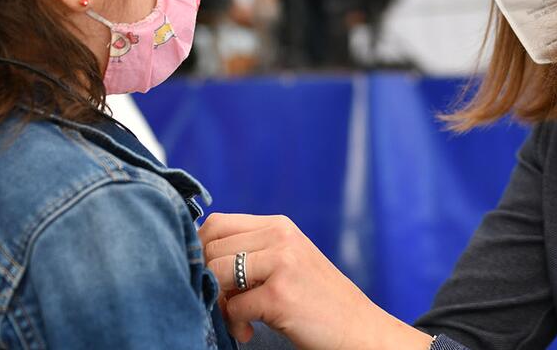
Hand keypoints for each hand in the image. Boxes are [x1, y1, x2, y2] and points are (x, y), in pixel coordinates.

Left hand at [200, 214, 431, 349]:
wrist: (358, 329)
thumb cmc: (316, 300)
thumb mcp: (287, 261)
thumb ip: (252, 252)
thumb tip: (197, 258)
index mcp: (279, 225)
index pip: (217, 223)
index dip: (202, 251)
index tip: (210, 277)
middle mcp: (280, 237)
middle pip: (211, 247)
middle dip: (208, 279)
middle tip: (225, 302)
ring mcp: (281, 263)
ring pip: (216, 273)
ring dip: (219, 302)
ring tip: (238, 319)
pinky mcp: (280, 295)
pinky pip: (232, 307)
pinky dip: (235, 325)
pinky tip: (250, 332)